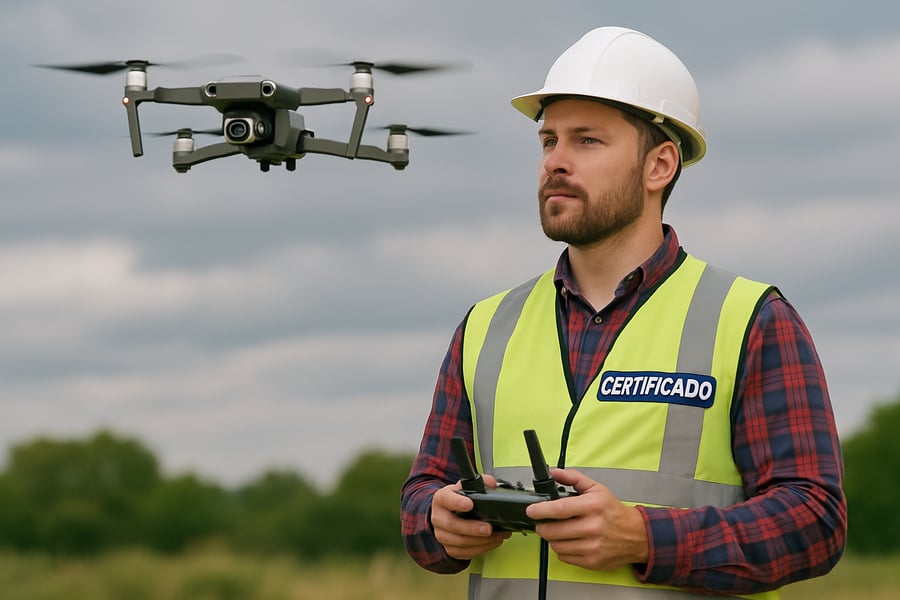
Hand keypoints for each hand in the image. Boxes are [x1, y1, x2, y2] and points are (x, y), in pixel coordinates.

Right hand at [430, 474, 511, 559]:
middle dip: (473, 529)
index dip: (457, 502)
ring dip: (482, 541)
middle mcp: (438, 518)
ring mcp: (442, 535)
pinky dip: (481, 549)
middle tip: (488, 529)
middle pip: (453, 525)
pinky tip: (492, 542)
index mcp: (441, 499)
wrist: (444, 514)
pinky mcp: (449, 549)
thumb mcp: (464, 487)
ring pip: (460, 542)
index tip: (469, 504)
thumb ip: (480, 482)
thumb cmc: (456, 500)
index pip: (446, 499)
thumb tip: (491, 483)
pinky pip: (465, 553)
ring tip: (497, 536)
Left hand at [525, 468, 648, 570]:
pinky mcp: (591, 562)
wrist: (635, 535)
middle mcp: (592, 527)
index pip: (559, 509)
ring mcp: (592, 547)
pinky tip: (569, 541)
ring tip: (558, 531)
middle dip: (542, 526)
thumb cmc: (613, 511)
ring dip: (552, 538)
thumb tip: (554, 472)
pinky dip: (562, 549)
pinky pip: (564, 557)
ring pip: (556, 545)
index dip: (541, 510)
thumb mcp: (596, 489)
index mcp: (592, 506)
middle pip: (554, 530)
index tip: (531, 510)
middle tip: (543, 523)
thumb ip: (573, 478)